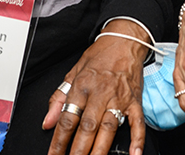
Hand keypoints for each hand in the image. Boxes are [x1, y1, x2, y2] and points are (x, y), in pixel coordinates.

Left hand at [43, 19, 148, 154]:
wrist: (124, 40)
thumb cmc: (99, 56)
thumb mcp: (73, 72)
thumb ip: (58, 98)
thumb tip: (47, 122)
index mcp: (82, 86)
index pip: (68, 118)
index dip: (59, 140)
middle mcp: (100, 94)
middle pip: (87, 127)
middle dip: (78, 150)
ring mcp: (119, 98)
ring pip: (108, 128)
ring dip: (100, 149)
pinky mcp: (135, 101)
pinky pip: (137, 123)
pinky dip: (137, 140)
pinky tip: (134, 154)